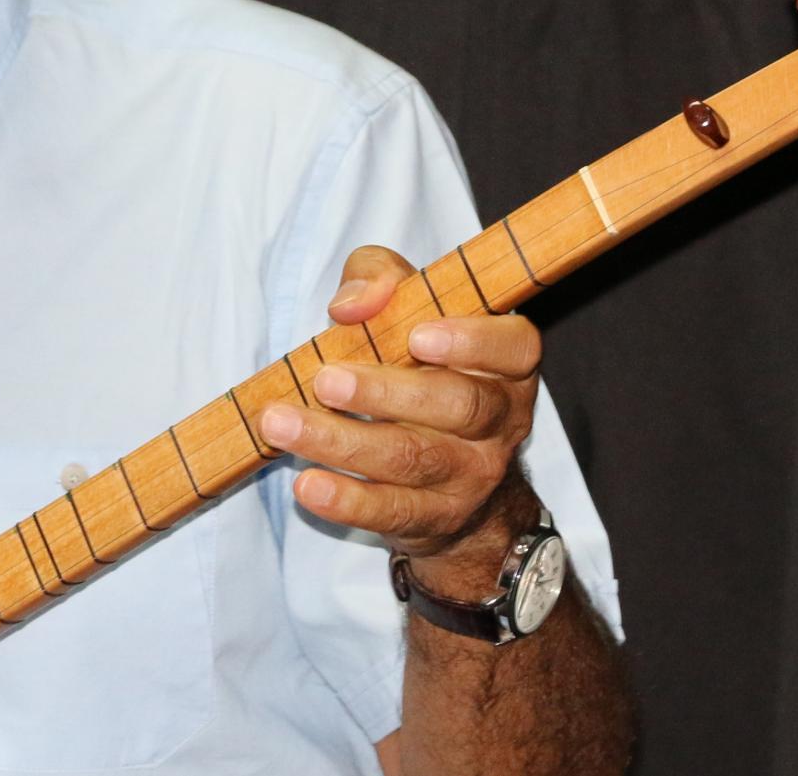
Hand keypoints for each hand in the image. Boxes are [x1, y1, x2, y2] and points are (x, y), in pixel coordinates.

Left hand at [257, 243, 541, 578]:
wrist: (450, 473)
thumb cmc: (420, 363)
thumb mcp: (406, 305)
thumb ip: (381, 278)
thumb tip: (350, 304)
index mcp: (504, 363)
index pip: (513, 347)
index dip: (472, 340)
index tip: (417, 335)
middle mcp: (501, 420)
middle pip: (458, 405)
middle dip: (386, 393)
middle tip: (325, 381)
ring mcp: (473, 475)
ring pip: (413, 459)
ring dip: (343, 443)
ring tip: (284, 424)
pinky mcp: (438, 518)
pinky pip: (394, 512)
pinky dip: (347, 502)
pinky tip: (306, 486)